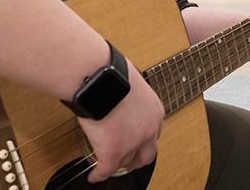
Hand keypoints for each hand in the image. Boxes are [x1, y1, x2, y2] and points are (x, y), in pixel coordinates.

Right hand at [74, 66, 163, 182]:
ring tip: (109, 164)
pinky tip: (94, 176)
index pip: (154, 134)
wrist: (100, 78)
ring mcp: (132, 143)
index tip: (137, 142)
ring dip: (117, 163)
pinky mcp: (113, 151)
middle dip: (136, 158)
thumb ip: (130, 96)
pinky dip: (99, 175)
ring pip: (126, 162)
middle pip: (147, 155)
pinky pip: (106, 170)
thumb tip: (118, 92)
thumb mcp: (131, 83)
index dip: (144, 140)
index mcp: (154, 112)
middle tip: (128, 159)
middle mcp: (148, 131)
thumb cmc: (111, 73)